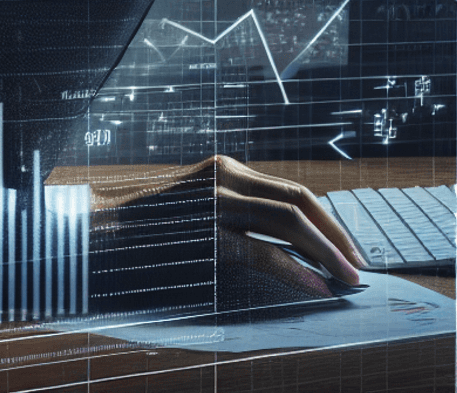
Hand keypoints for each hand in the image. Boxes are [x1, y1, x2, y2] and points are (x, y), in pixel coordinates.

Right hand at [88, 155, 364, 314]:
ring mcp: (215, 201)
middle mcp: (225, 176)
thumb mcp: (198, 209)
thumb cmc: (148, 228)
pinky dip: (295, 271)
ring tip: (349, 279)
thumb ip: (235, 215)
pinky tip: (316, 287)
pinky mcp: (204, 231)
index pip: (293, 190)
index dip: (328, 220)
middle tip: (360, 267)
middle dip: (338, 235)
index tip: (349, 249)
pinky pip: (261, 252)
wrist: (95, 228)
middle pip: (300, 200)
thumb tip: (285, 245)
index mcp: (227, 169)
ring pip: (289, 220)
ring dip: (327, 251)